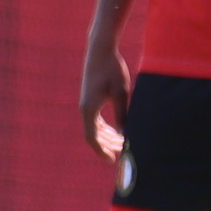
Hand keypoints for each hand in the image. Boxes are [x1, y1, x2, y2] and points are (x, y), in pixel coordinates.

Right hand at [80, 33, 131, 162]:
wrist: (100, 49)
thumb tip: (126, 135)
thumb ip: (123, 115)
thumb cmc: (112, 70)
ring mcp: (86, 102)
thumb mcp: (121, 93)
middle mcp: (84, 108)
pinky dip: (105, 126)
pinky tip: (116, 128)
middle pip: (93, 134)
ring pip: (94, 126)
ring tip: (121, 142)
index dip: (102, 151)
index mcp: (89, 109)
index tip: (113, 161)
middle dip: (107, 145)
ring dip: (107, 136)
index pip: (92, 138)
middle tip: (123, 152)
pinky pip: (95, 118)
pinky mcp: (89, 97)